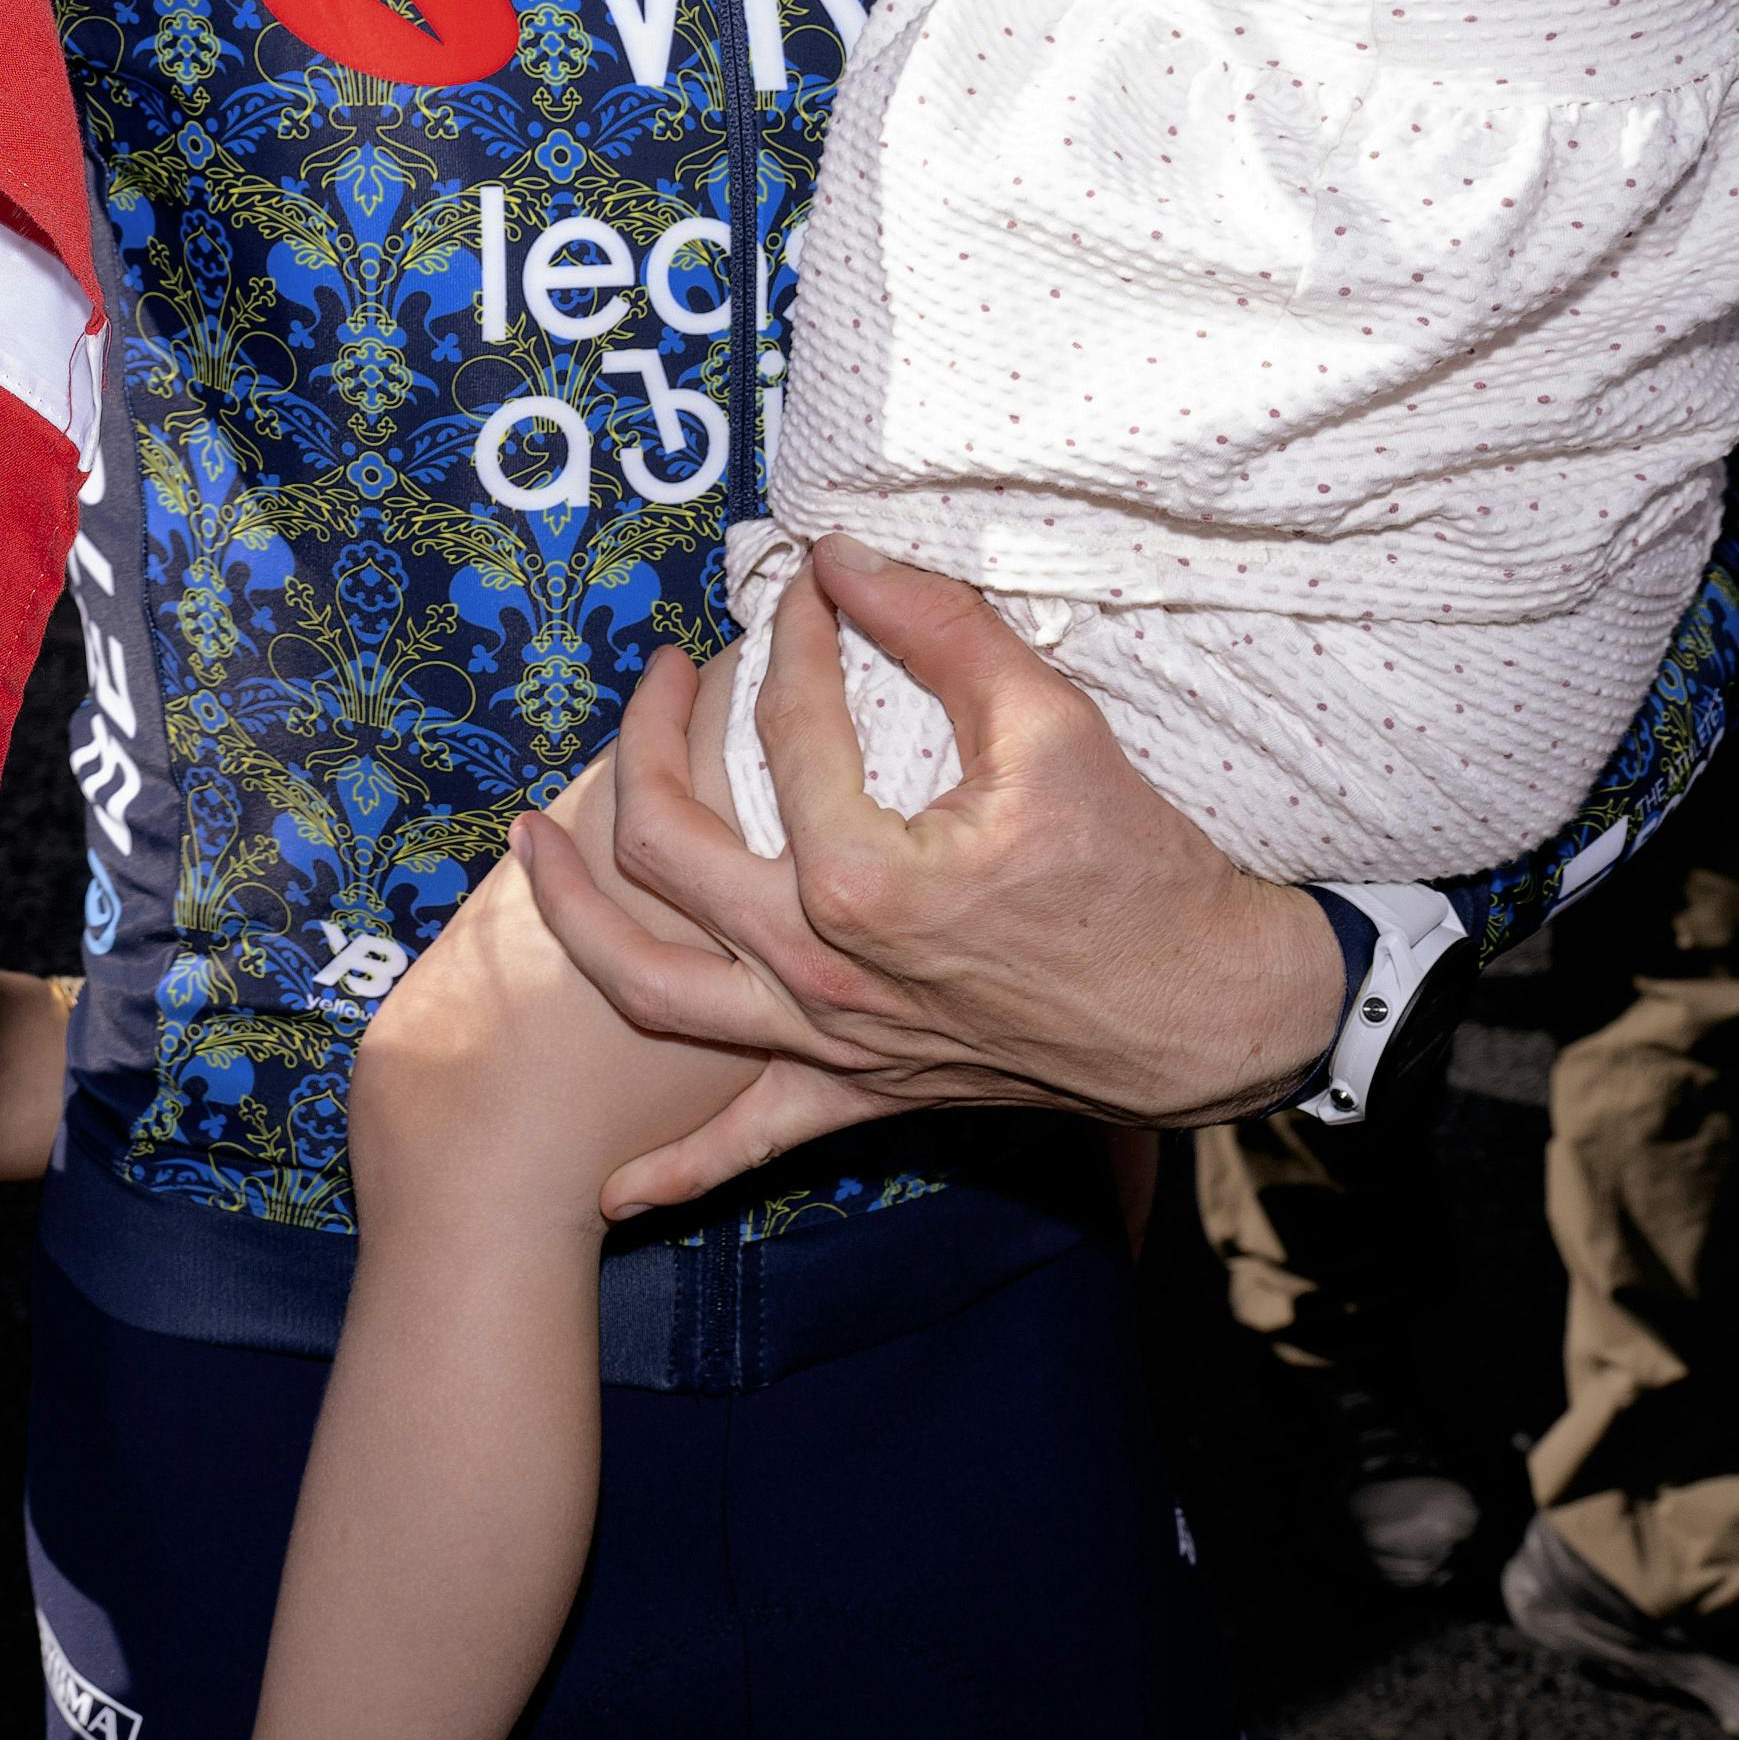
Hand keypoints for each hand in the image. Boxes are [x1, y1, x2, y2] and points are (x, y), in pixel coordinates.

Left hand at [510, 538, 1346, 1214]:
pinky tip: (607, 1186)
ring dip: (571, 920)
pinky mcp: (856, 1092)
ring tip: (529, 852)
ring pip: (649, 991)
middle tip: (661, 680)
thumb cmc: (1140, 871)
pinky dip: (670, 1167)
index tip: (804, 595)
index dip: (790, 644)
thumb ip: (944, 628)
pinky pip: (742, 1141)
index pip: (785, 730)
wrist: (1208, 1013)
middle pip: (664, 848)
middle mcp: (819, 967)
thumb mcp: (1053, 726)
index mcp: (862, 876)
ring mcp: (827, 1040)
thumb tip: (848, 553)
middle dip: (641, 744)